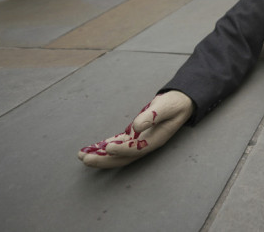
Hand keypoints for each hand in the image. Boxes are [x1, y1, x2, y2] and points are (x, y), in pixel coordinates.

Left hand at [77, 91, 194, 168]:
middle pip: (123, 158)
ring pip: (119, 154)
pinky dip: (106, 147)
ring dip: (101, 156)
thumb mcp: (167, 106)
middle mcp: (146, 145)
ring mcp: (140, 142)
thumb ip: (153, 116)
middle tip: (85, 158)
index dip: (121, 150)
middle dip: (104, 160)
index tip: (107, 148)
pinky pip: (119, 145)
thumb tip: (136, 126)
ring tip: (82, 155)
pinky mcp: (136, 137)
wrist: (181, 103)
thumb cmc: (175, 104)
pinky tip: (94, 148)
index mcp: (156, 139)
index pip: (136, 149)